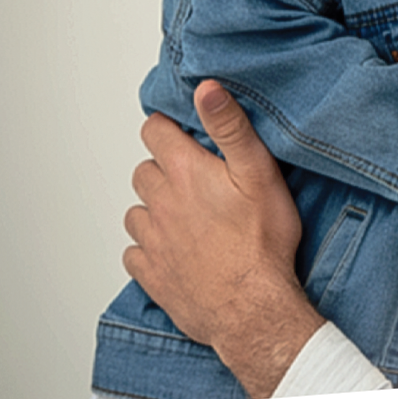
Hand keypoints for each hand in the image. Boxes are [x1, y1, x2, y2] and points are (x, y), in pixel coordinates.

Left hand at [123, 81, 320, 398]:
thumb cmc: (262, 243)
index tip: (181, 135)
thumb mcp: (258, 174)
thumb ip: (230, 127)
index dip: (167, 129)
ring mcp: (153, 241)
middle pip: (144, 171)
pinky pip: (135, 254)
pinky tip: (171, 252)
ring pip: (137, 213)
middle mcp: (161, 203)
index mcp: (185, 173)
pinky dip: (147, 249)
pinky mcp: (152, 275)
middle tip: (192, 180)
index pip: (154, 131)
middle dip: (163, 170)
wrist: (254, 310)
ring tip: (183, 217)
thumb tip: (207, 88)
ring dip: (154, 210)